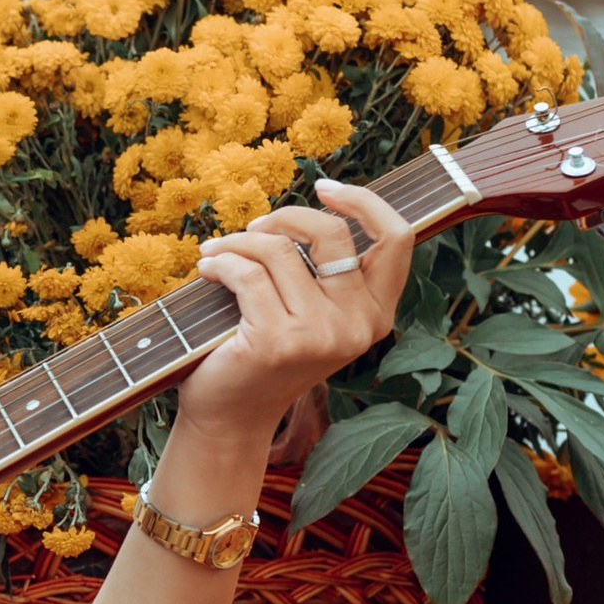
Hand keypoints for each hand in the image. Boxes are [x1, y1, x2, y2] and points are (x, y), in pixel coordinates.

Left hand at [172, 180, 410, 457]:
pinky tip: (207, 270)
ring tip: (215, 254)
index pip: (397, 239)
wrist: (231, 415)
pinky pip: (247, 273)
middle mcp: (358, 326)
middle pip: (331, 232)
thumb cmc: (267, 355)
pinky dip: (220, 263)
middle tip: (254, 229)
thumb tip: (321, 203)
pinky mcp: (277, 340)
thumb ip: (329, 272)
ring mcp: (320, 335)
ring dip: (237, 243)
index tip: (325, 187)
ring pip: (279, 251)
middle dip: (285, 218)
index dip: (364, 202)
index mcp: (376, 315)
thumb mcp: (314, 313)